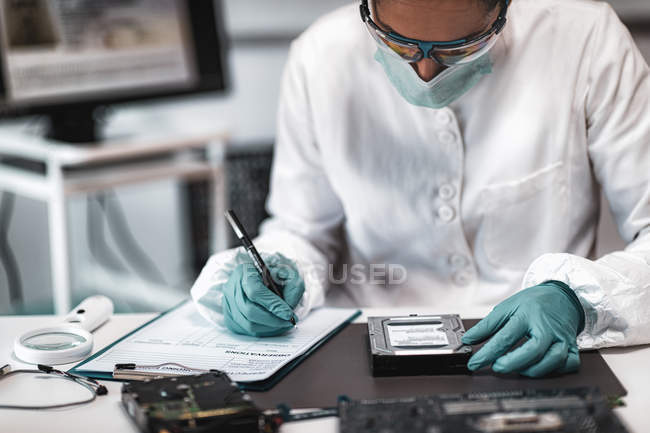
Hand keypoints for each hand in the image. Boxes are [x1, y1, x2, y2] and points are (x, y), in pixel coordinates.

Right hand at [222, 253, 304, 336]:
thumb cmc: (275, 274)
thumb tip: (289, 305)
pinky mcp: (229, 316)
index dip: (273, 305)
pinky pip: (245, 330)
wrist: (263, 277)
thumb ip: (293, 286)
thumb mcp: (289, 272)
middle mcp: (233, 288)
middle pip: (250, 311)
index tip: (288, 314)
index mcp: (246, 272)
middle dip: (273, 320)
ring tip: (283, 323)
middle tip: (289, 321)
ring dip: (269, 327)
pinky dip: (263, 330)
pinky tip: (273, 325)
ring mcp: (228, 303)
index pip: (255, 292)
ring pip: (248, 323)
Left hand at [461, 281, 584, 377]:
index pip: (505, 337)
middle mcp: (547, 327)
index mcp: (527, 315)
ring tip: (516, 368)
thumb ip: (486, 325)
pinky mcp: (572, 347)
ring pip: (553, 360)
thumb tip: (467, 339)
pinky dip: (554, 370)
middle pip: (533, 350)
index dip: (488, 353)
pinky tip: (540, 368)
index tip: (474, 363)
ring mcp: (562, 338)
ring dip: (532, 369)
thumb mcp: (506, 307)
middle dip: (513, 363)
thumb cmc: (532, 303)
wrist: (561, 297)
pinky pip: (568, 364)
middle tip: (496, 367)